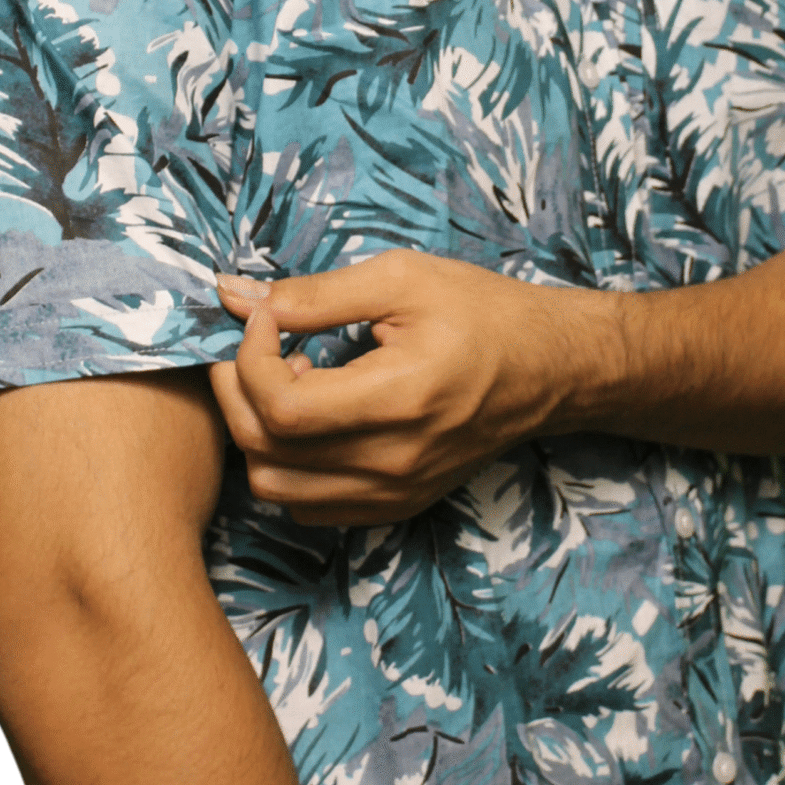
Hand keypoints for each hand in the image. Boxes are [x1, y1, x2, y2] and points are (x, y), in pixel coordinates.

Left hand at [210, 252, 602, 525]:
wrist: (548, 369)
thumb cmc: (482, 313)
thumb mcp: (401, 279)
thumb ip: (314, 293)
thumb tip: (235, 295)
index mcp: (398, 400)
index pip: (282, 407)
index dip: (250, 357)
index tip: (265, 317)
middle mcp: (393, 462)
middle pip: (267, 452)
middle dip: (238, 391)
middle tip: (255, 344)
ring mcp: (393, 492)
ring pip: (277, 488)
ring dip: (259, 432)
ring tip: (289, 382)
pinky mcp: (395, 505)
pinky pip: (307, 505)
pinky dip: (287, 463)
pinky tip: (312, 415)